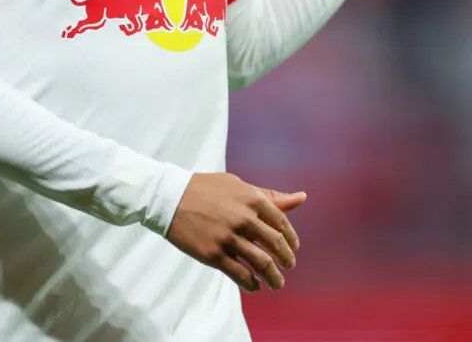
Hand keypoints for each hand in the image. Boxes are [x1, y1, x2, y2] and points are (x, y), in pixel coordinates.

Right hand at [165, 172, 306, 292]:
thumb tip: (302, 197)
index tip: (293, 248)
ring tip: (276, 284)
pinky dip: (251, 283)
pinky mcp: (214, 254)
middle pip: (275, 244)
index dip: (290, 238)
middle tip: (288, 267)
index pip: (281, 222)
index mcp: (251, 199)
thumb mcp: (238, 185)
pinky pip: (240, 274)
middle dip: (286, 259)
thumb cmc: (206, 189)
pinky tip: (254, 285)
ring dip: (273, 277)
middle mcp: (244, 218)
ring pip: (262, 263)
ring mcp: (229, 238)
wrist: (170, 198)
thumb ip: (269, 196)